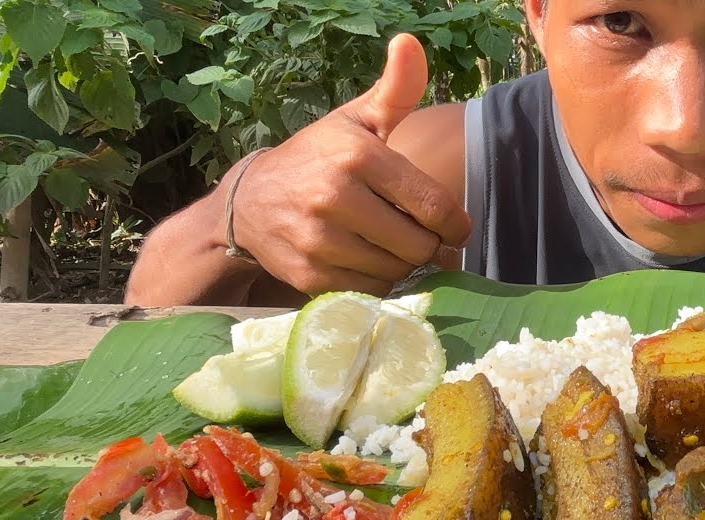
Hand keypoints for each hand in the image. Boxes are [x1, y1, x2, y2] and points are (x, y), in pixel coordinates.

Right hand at [228, 34, 469, 296]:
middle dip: (427, 245)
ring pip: (396, 272)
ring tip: (391, 247)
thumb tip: (411, 42)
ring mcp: (319, 240)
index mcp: (358, 156)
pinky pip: (370, 292)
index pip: (434, 206)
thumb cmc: (319, 157)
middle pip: (419, 245)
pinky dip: (377, 283)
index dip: (454, 224)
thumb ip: (395, 90)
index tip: (453, 226)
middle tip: (418, 236)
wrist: (250, 201)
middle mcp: (336, 197)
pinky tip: (367, 263)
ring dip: (402, 265)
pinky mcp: (309, 275)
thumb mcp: (356, 120)